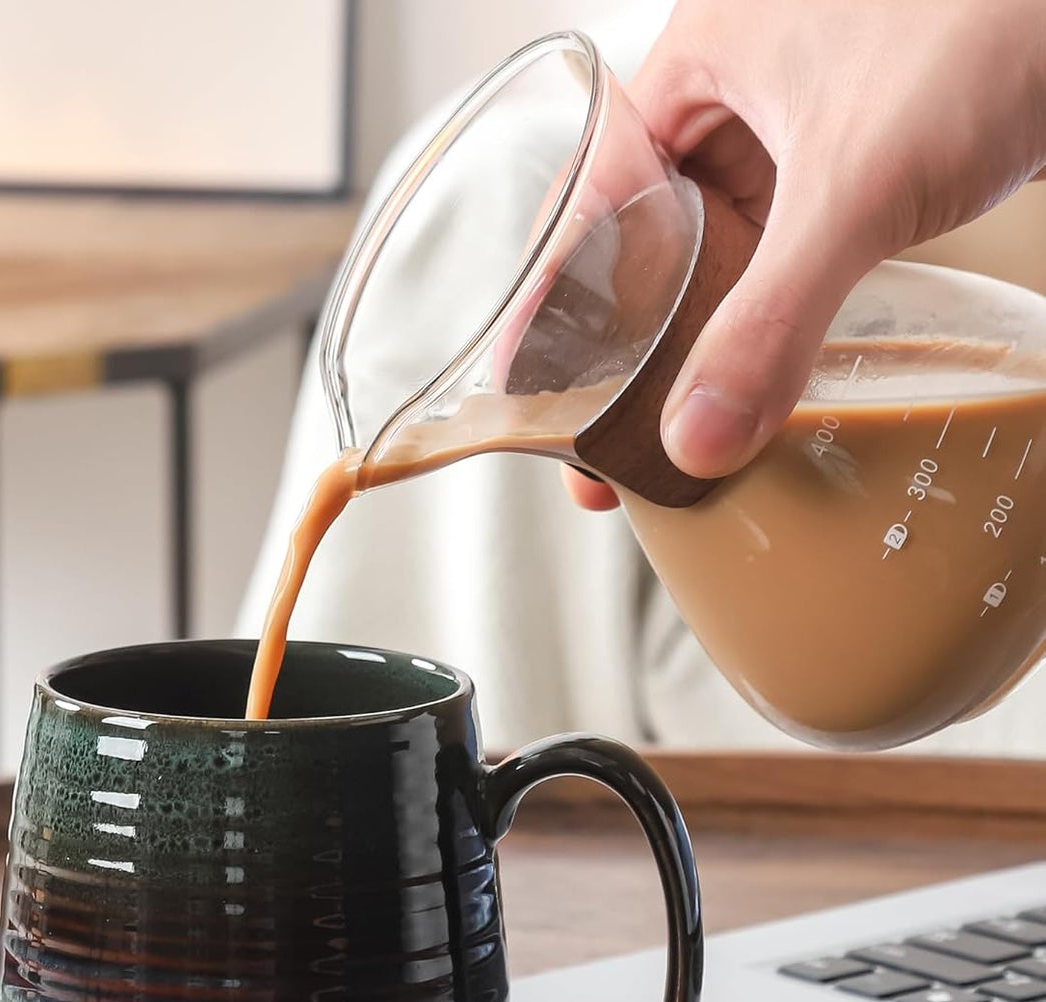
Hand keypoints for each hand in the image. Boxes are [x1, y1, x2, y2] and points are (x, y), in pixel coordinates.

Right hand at [564, 0, 1045, 508]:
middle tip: (602, 439)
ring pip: (720, 249)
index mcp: (700, 58)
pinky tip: (763, 370)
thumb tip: (697, 440)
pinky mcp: (867, 151)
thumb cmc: (993, 12)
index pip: (591, 197)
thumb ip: (772, 320)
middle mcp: (741, 87)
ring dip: (699, 336)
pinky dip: (770, 312)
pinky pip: (788, 248)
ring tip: (671, 425)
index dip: (553, 300)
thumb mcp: (856, 185)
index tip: (525, 389)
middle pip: (648, 237)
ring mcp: (806, 121)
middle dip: (625, 343)